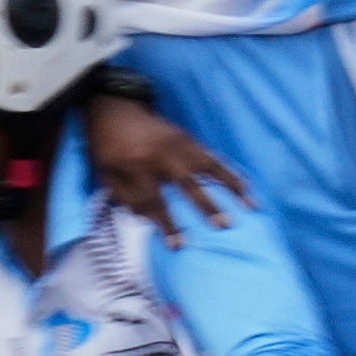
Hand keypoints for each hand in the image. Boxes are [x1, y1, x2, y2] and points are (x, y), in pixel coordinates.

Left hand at [78, 90, 248, 229]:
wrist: (113, 109)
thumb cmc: (106, 148)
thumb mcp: (105, 174)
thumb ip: (124, 198)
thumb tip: (147, 221)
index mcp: (135, 164)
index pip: (154, 201)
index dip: (166, 225)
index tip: (179, 246)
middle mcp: (160, 154)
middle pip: (187, 183)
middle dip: (206, 206)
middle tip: (224, 226)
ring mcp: (177, 144)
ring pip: (209, 167)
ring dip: (231, 187)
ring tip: (251, 206)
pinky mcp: (187, 138)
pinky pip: (212, 157)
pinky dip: (230, 172)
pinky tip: (246, 187)